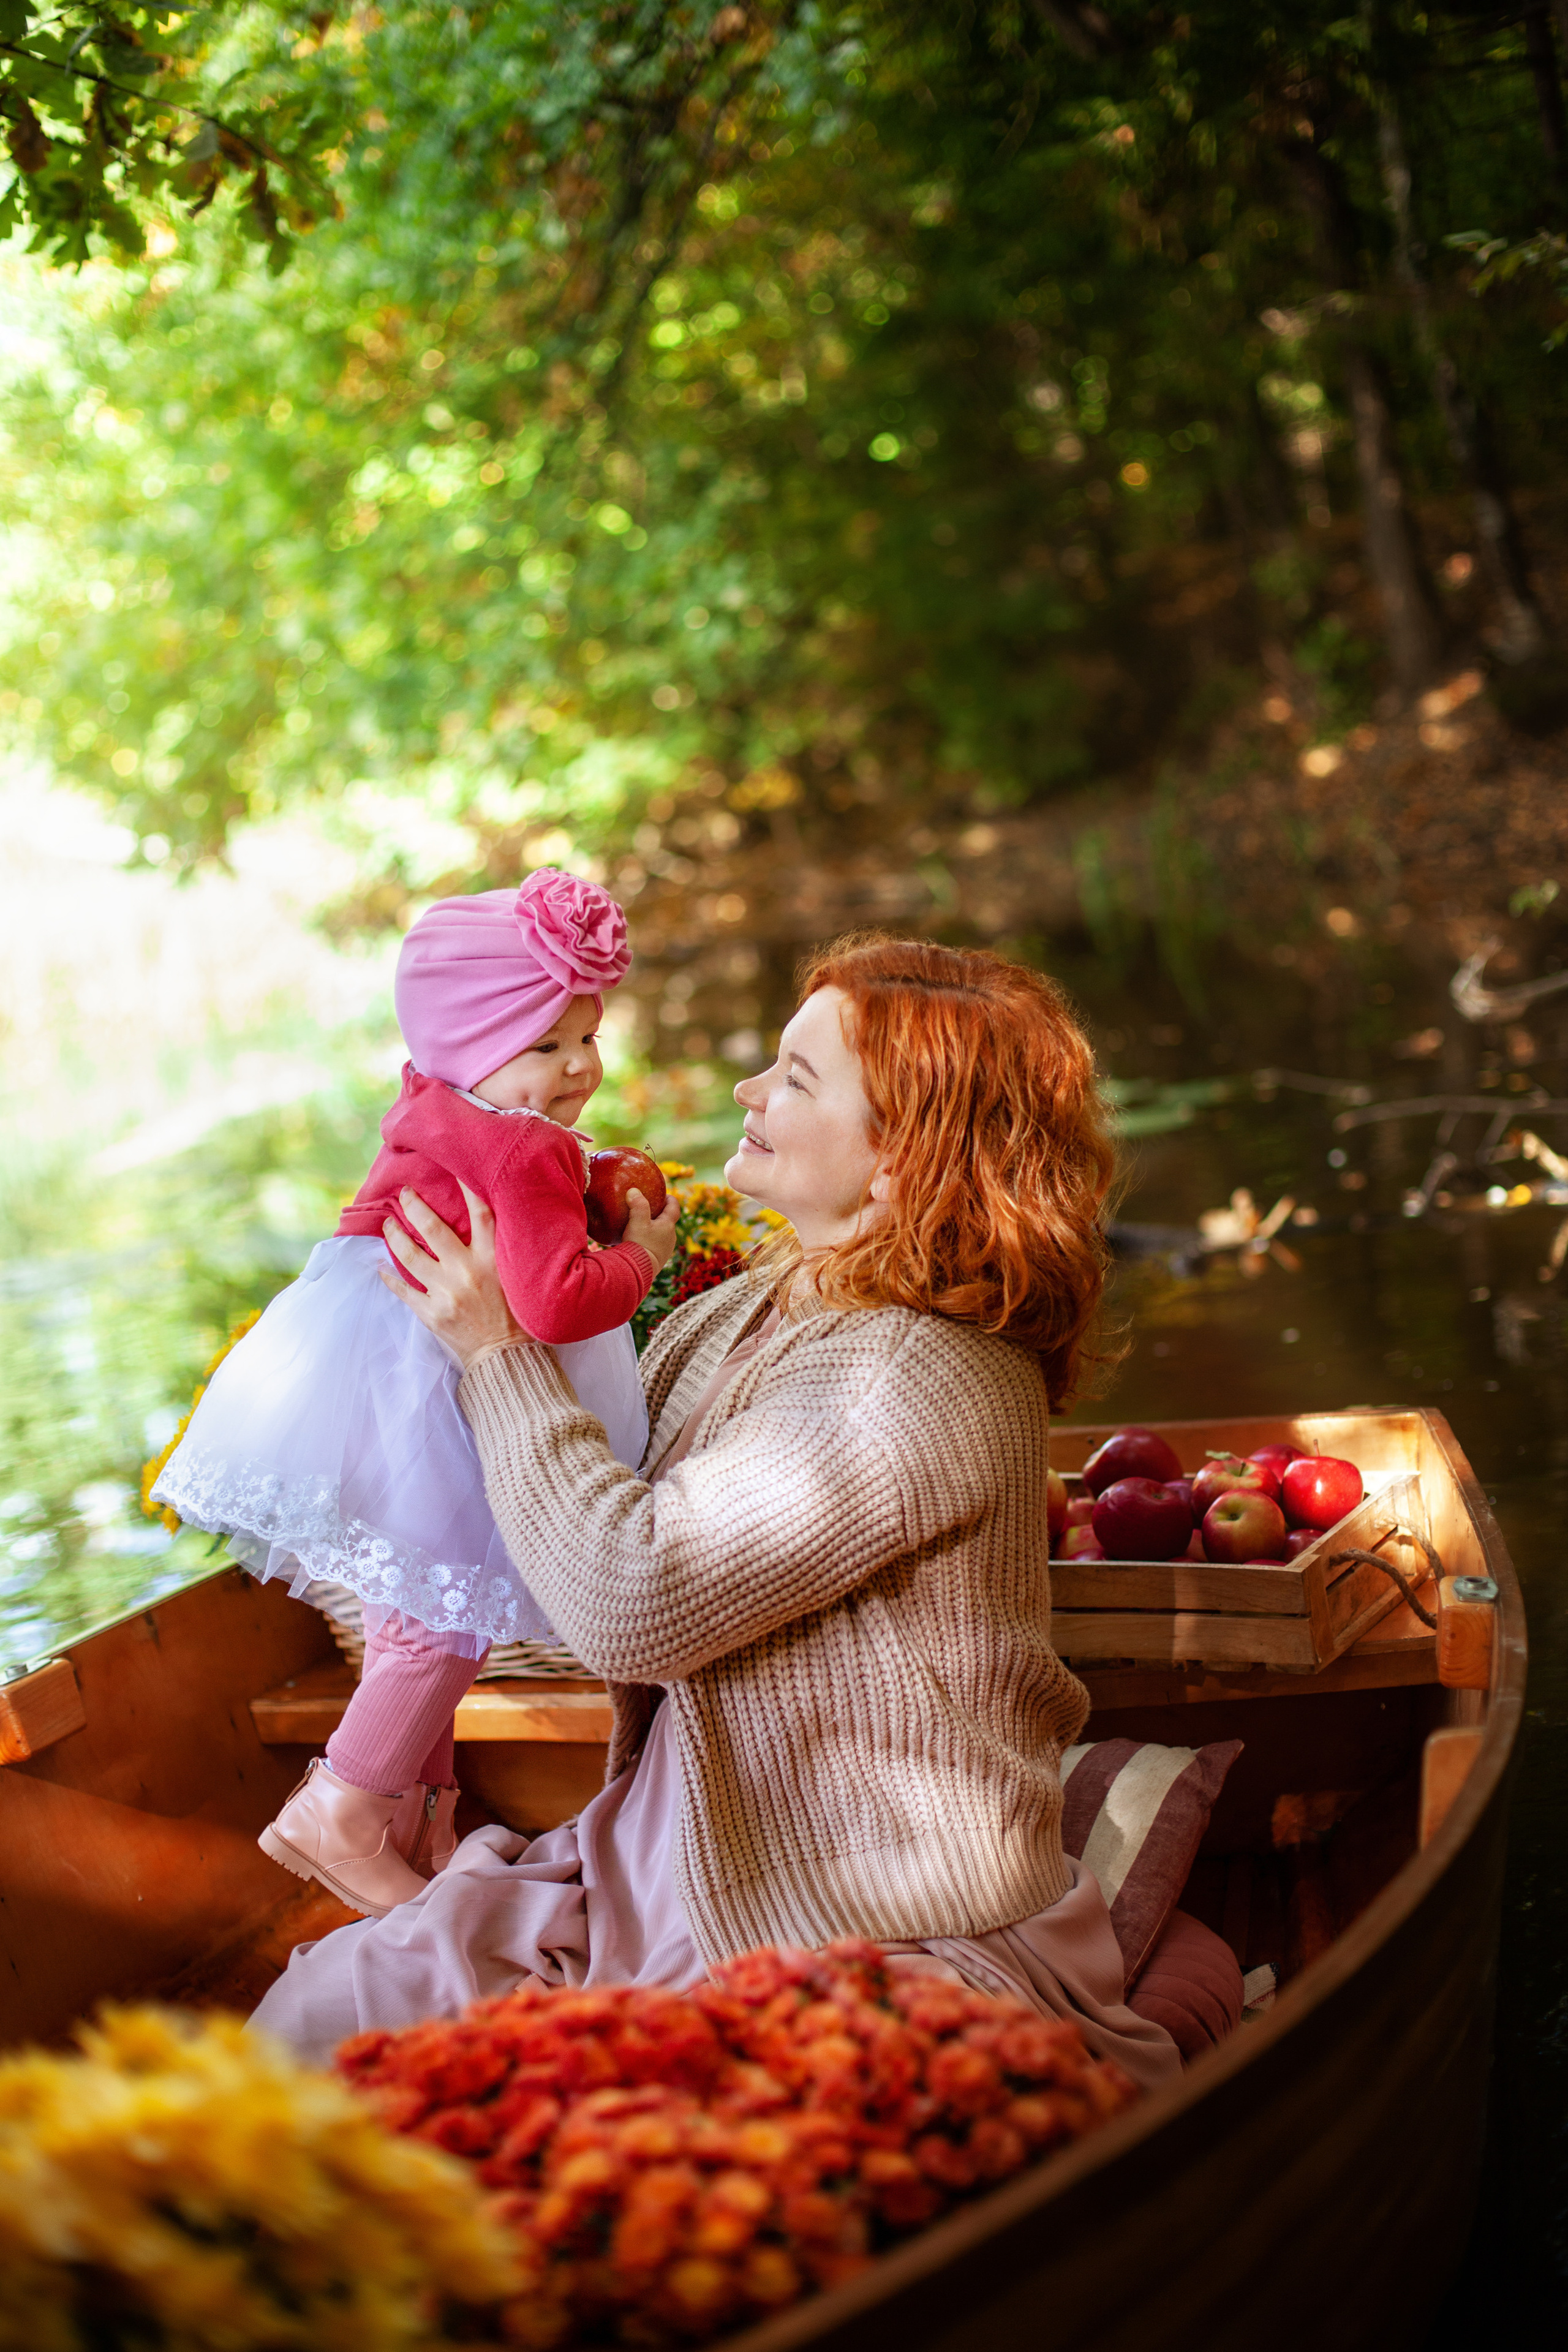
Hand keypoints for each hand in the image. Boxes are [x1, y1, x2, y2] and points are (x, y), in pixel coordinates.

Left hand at [378, 1183, 523, 1369]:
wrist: (507, 1360)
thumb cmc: (519, 1318)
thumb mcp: (519, 1278)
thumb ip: (503, 1253)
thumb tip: (493, 1226)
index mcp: (493, 1260)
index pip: (481, 1213)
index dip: (467, 1186)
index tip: (454, 1166)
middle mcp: (467, 1271)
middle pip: (432, 1227)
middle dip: (413, 1205)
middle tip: (404, 1193)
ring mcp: (445, 1292)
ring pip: (410, 1255)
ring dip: (394, 1236)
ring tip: (388, 1224)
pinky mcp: (431, 1313)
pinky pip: (403, 1289)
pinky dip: (390, 1277)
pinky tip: (381, 1267)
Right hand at [625, 1186, 680, 1272]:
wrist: (639, 1271)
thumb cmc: (640, 1244)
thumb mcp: (637, 1221)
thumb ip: (637, 1205)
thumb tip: (634, 1190)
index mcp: (668, 1226)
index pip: (674, 1207)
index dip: (670, 1199)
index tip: (664, 1195)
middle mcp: (670, 1237)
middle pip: (668, 1221)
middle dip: (660, 1214)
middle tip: (649, 1208)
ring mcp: (665, 1250)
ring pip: (662, 1234)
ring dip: (655, 1228)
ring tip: (642, 1225)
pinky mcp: (658, 1260)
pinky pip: (656, 1245)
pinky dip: (650, 1240)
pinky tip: (638, 1241)